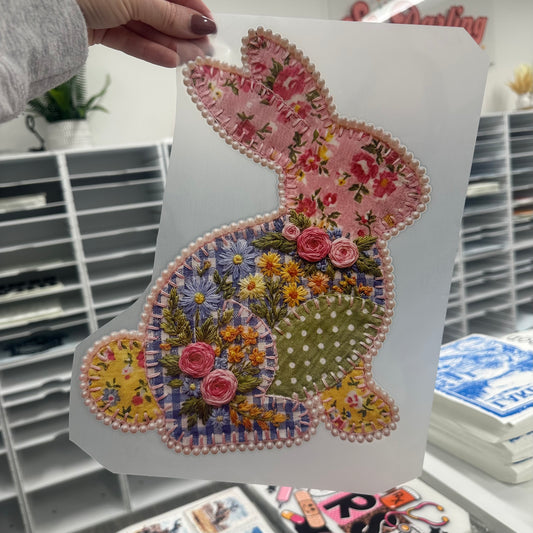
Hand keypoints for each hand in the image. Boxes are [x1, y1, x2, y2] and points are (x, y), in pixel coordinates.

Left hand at [76, 0, 215, 66]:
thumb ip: (168, 14)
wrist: (43, 11)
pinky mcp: (101, 28)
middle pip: (162, 11)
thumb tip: (199, 25)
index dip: (193, 8)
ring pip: (148, 28)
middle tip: (204, 50)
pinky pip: (131, 40)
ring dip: (171, 45)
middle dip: (184, 31)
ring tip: (190, 60)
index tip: (209, 27)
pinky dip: (150, 51)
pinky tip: (170, 60)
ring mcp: (111, 8)